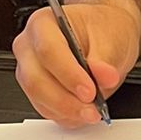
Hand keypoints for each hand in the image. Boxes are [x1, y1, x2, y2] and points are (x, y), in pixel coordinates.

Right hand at [13, 0, 140, 125]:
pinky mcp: (35, 91)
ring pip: (38, 98)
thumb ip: (105, 60)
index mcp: (43, 23)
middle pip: (36, 79)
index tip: (90, 91)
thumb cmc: (102, 28)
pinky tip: (83, 110)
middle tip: (92, 107)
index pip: (48, 51)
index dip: (68, 75)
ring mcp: (28, 70)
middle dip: (66, 100)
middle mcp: (29, 46)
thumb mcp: (112, 38)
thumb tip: (102, 76)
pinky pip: (45, 109)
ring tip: (93, 111)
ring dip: (67, 110)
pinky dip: (66, 115)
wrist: (104, 36)